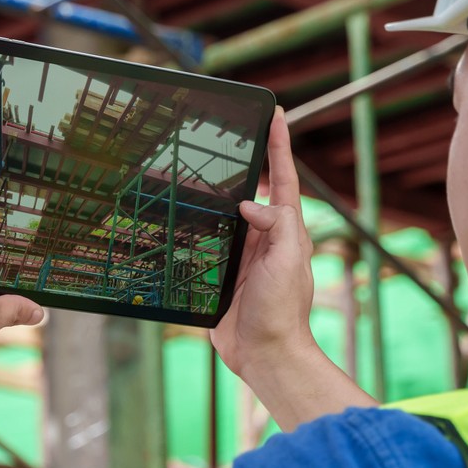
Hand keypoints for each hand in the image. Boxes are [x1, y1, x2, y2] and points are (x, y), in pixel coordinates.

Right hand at [211, 110, 374, 430]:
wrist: (264, 354)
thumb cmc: (282, 310)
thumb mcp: (285, 260)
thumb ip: (275, 226)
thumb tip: (249, 203)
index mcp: (285, 230)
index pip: (282, 179)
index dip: (279, 146)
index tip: (275, 113)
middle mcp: (265, 239)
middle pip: (253, 190)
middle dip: (246, 162)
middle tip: (233, 132)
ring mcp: (243, 257)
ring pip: (226, 216)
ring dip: (215, 194)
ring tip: (198, 167)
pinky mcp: (223, 275)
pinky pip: (208, 245)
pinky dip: (196, 228)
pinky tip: (181, 216)